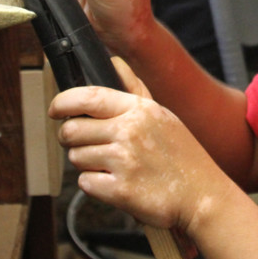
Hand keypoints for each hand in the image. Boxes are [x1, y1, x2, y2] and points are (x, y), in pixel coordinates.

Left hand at [49, 58, 227, 231]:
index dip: (62, 102)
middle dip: (72, 140)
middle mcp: (130, 131)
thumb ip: (134, 89)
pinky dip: (96, 186)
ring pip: (76, 158)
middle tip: (88, 146)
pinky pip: (85, 183)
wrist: (203, 197)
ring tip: (114, 168)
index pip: (88, 96)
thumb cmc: (183, 157)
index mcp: (140, 110)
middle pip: (72, 130)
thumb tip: (114, 62)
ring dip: (88, 164)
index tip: (54, 109)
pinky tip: (117, 184)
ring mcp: (124, 161)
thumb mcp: (162, 115)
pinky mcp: (119, 190)